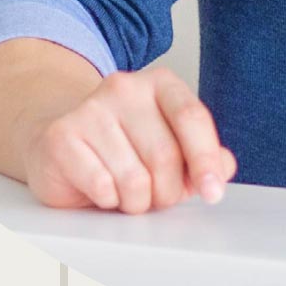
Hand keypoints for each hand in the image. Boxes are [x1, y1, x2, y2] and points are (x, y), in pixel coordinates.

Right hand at [20, 64, 236, 213]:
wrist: (63, 144)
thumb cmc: (124, 147)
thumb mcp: (169, 146)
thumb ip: (203, 156)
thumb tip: (224, 168)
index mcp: (160, 84)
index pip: (192, 118)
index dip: (205, 160)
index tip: (213, 192)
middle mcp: (125, 88)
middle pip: (165, 155)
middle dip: (167, 192)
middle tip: (158, 198)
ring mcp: (90, 108)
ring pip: (134, 179)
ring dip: (137, 201)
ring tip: (127, 193)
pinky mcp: (62, 135)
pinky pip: (102, 186)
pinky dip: (108, 200)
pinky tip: (102, 189)